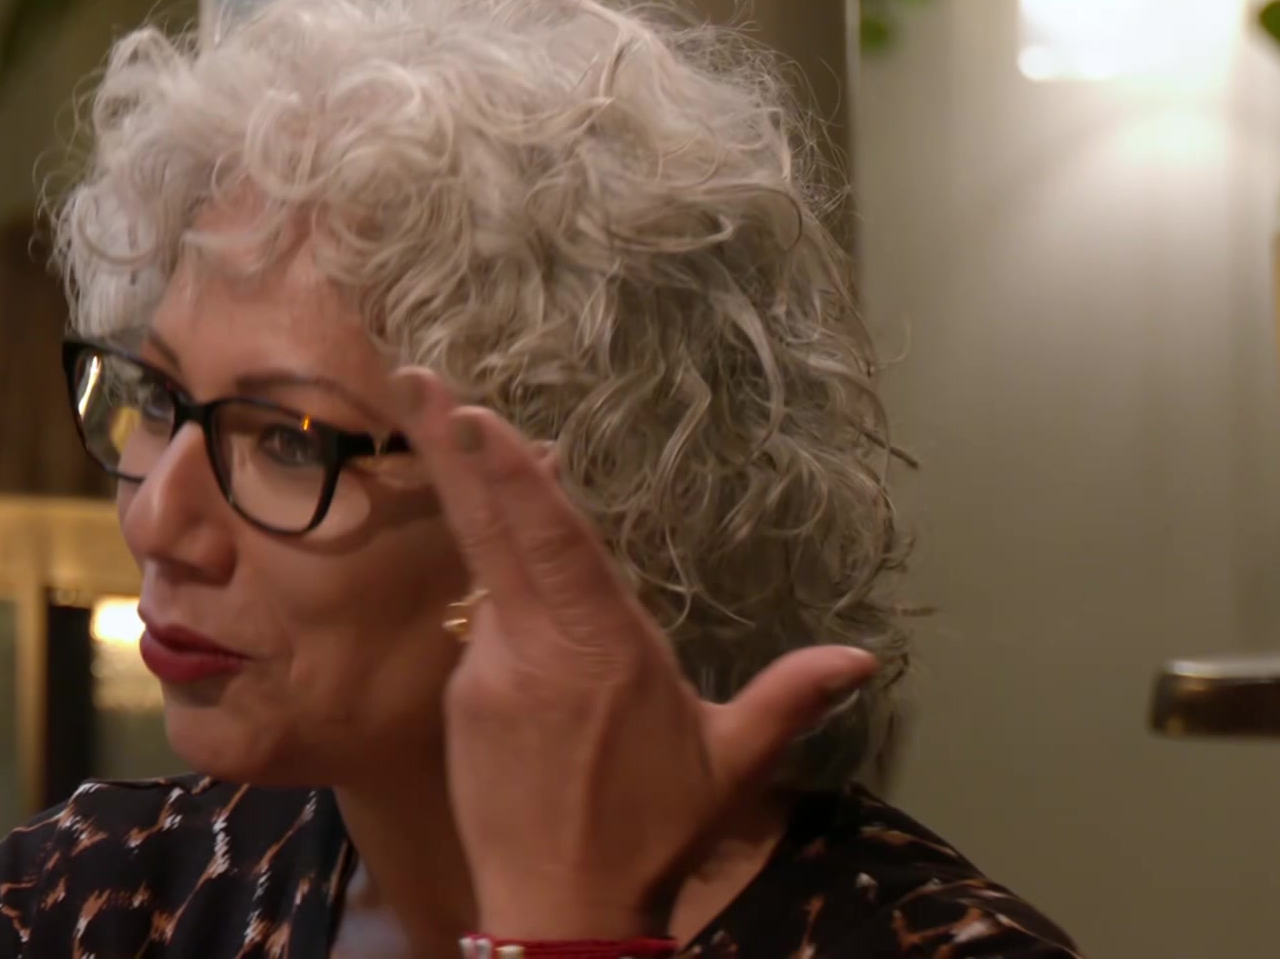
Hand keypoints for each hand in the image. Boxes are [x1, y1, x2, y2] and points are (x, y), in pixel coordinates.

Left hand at [388, 367, 877, 940]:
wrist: (563, 907)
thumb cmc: (653, 832)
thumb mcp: (730, 763)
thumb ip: (787, 698)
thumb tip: (865, 658)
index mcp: (606, 645)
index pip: (553, 539)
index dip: (513, 474)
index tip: (476, 415)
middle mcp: (539, 644)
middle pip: (493, 528)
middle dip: (452, 447)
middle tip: (414, 375)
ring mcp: (490, 668)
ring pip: (486, 571)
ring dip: (476, 502)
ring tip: (445, 422)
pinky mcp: (462, 699)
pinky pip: (481, 628)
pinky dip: (494, 588)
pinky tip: (505, 573)